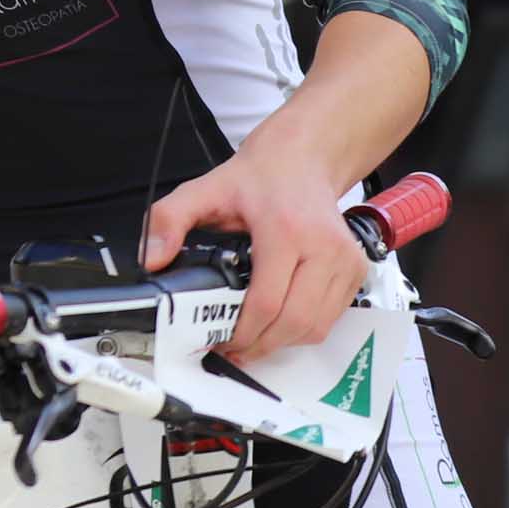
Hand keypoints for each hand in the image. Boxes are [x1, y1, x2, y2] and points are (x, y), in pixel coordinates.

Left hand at [142, 151, 369, 358]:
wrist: (304, 159)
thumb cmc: (261, 177)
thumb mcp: (204, 189)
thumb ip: (169, 220)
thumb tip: (153, 257)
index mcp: (286, 229)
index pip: (267, 301)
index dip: (241, 332)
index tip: (219, 340)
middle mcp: (324, 247)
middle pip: (294, 321)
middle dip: (259, 345)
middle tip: (232, 348)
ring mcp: (345, 261)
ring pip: (316, 327)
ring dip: (282, 343)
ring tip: (252, 340)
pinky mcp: (356, 271)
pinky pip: (331, 319)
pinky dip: (303, 329)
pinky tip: (278, 323)